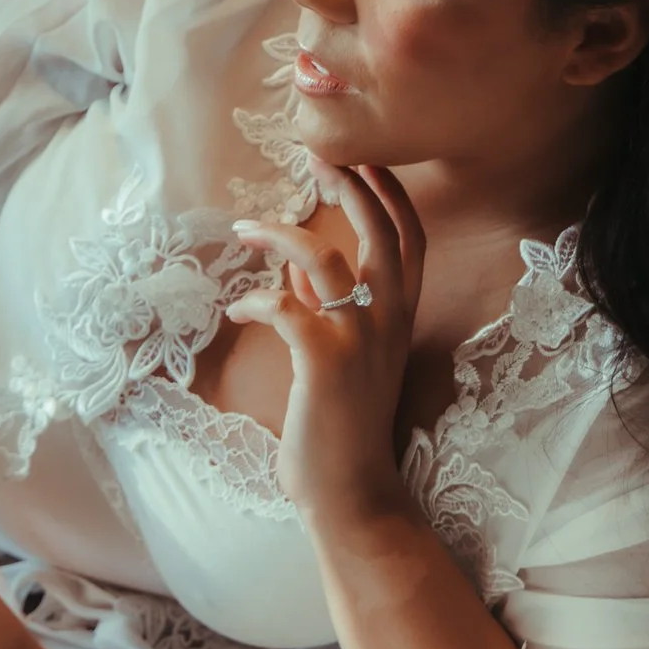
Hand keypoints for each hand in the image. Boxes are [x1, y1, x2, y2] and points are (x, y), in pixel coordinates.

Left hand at [226, 156, 427, 523]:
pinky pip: (286, 307)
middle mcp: (390, 322)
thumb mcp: (340, 354)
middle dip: (348, 183)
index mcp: (400, 316)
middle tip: (313, 154)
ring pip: (327, 258)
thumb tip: (296, 267)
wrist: (350, 493)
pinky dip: (257, 300)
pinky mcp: (325, 363)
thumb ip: (326, 306)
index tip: (359, 158)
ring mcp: (361, 341)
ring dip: (282, 234)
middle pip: (380, 230)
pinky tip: (238, 308)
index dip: (390, 192)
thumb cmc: (340, 423)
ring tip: (246, 227)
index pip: (410, 236)